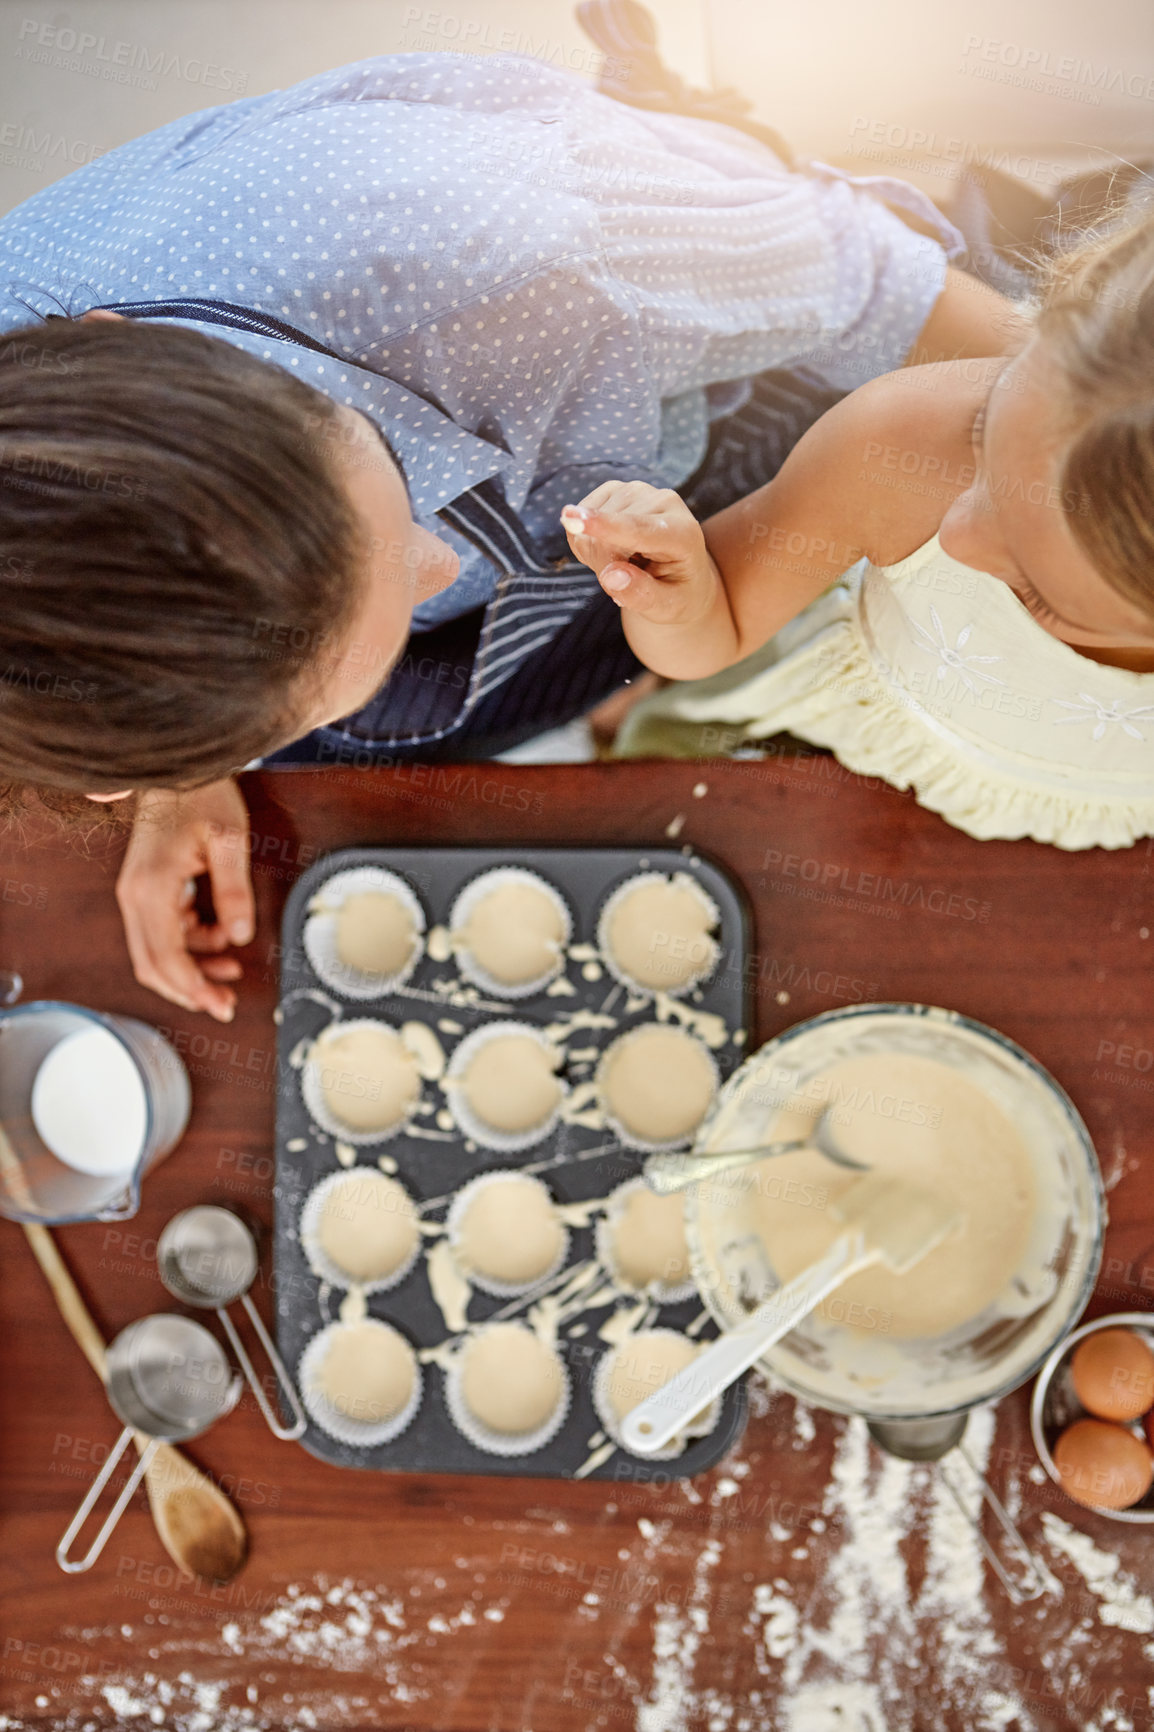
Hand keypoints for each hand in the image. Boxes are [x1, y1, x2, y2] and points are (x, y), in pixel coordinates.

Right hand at [116, 778, 254, 1020]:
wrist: (177, 769)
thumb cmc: (201, 796)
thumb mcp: (229, 840)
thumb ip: (235, 891)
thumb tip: (242, 936)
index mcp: (150, 889)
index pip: (165, 957)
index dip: (191, 988)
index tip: (217, 1005)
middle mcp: (135, 896)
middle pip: (152, 965)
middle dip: (188, 990)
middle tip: (224, 1004)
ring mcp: (137, 894)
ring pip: (156, 953)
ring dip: (192, 970)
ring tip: (230, 973)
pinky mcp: (147, 890)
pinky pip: (164, 933)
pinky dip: (191, 946)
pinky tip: (220, 939)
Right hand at [560, 481, 721, 625]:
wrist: (681, 574)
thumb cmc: (675, 593)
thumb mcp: (667, 606)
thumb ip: (641, 594)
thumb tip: (611, 576)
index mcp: (682, 533)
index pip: (637, 529)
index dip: (605, 526)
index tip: (573, 520)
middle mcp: (661, 502)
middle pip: (603, 538)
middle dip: (603, 567)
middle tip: (625, 582)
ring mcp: (636, 490)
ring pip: (587, 530)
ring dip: (596, 556)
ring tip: (624, 563)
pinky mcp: (614, 489)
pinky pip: (578, 519)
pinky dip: (586, 540)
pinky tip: (612, 547)